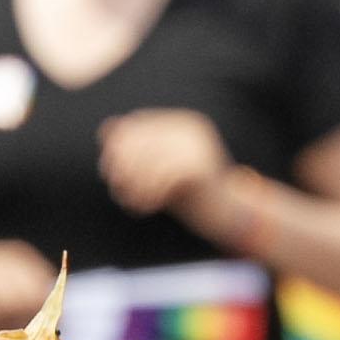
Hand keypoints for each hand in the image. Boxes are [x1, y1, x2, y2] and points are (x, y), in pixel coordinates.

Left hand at [99, 108, 236, 223]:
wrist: (233, 216)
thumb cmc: (194, 196)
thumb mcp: (160, 171)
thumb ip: (137, 151)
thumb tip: (105, 130)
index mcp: (183, 124)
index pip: (138, 123)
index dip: (118, 145)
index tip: (107, 170)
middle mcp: (191, 129)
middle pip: (140, 141)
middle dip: (122, 165)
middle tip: (115, 188)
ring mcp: (198, 146)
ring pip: (147, 162)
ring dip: (132, 184)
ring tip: (128, 201)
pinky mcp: (201, 167)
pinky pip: (160, 180)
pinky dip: (147, 196)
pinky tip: (144, 209)